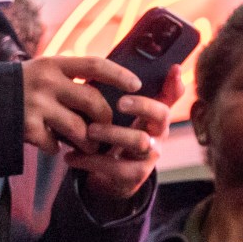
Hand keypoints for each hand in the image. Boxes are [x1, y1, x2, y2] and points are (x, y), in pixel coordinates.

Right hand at [22, 55, 137, 153]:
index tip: (136, 85)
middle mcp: (47, 82)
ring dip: (88, 141)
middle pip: (92, 100)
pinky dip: (56, 148)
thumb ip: (65, 75)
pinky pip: (52, 143)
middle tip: (108, 129)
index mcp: (53, 64)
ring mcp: (36, 104)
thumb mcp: (39, 69)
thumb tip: (98, 86)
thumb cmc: (14, 84)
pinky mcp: (26, 127)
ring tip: (90, 147)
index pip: (95, 65)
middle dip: (105, 118)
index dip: (119, 75)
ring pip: (78, 127)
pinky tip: (55, 149)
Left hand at [67, 83, 169, 206]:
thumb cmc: (125, 133)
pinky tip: (70, 155)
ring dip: (113, 133)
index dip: (164, 90)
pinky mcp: (134, 175)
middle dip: (141, 108)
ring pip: (139, 142)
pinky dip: (89, 161)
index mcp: (158, 118)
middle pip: (160, 119)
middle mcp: (159, 135)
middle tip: (118, 102)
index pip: (167, 101)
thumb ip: (143, 91)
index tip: (141, 83)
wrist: (117, 176)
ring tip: (89, 130)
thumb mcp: (136, 114)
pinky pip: (115, 167)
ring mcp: (148, 156)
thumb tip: (172, 65)